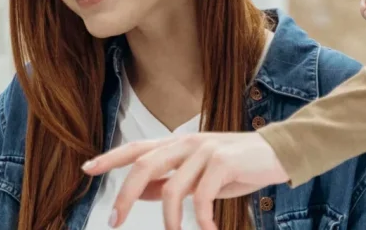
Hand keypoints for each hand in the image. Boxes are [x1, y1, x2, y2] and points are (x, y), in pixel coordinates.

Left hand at [81, 132, 287, 229]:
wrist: (278, 151)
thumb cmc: (237, 165)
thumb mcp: (199, 174)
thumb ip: (170, 180)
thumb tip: (140, 192)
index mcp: (177, 144)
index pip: (136, 148)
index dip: (110, 158)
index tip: (87, 169)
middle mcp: (186, 142)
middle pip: (143, 166)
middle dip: (124, 196)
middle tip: (113, 222)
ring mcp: (204, 150)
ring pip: (172, 188)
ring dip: (170, 219)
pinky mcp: (222, 162)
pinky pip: (202, 197)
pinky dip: (202, 219)